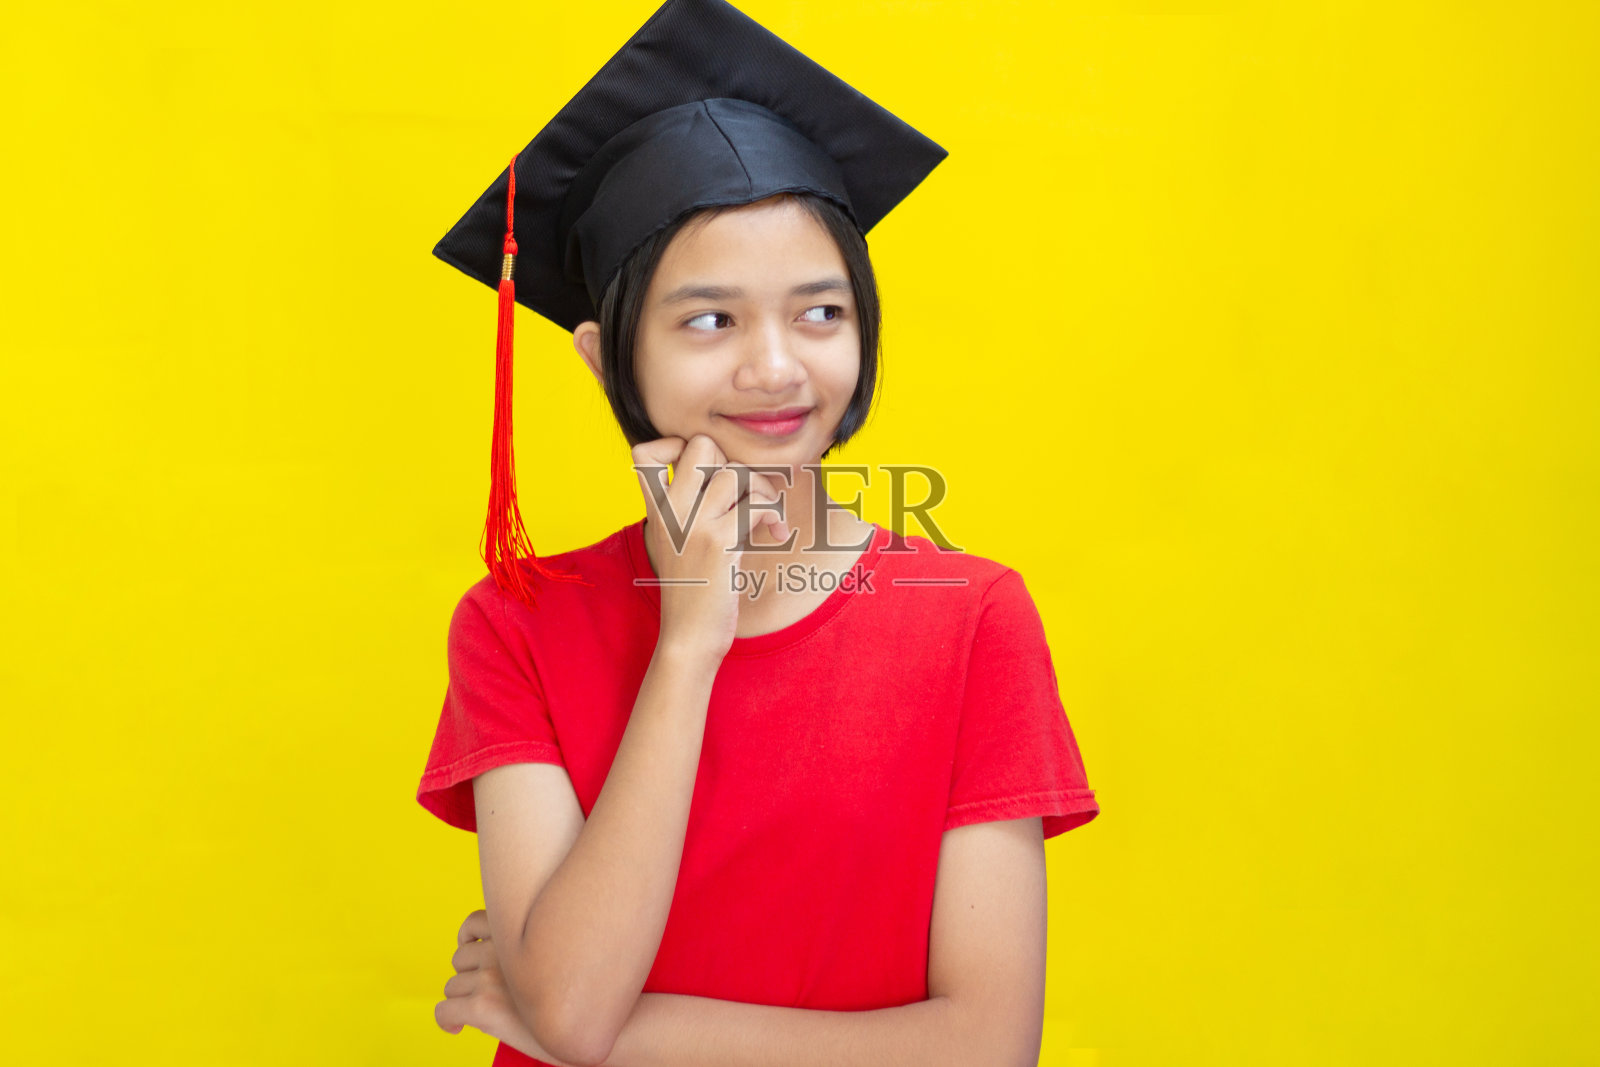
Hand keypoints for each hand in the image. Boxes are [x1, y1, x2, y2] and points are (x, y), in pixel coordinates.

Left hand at [435, 908, 582, 1065]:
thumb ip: (534, 942)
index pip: (472, 922)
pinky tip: (456, 1029)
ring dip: (461, 998)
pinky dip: (446, 1021)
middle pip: (459, 957)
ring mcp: (491, 976)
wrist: (606, 1024)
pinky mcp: (484, 1006)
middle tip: (482, 991)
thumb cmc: (590, 992)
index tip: (472, 950)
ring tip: (476, 1012)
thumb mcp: (563, 951)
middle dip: (467, 974)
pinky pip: (445, 1012)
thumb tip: (511, 947)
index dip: (467, 938)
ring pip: (452, 985)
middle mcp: (502, 948)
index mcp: (520, 930)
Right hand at [632, 434, 790, 659]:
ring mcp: (692, 525)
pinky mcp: (718, 543)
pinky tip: (776, 535)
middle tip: (743, 495)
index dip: (676, 446)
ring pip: (736, 472)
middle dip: (732, 462)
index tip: (705, 471)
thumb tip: (734, 473)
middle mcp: (669, 512)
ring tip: (767, 518)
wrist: (689, 637)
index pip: (644, 451)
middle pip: (702, 445)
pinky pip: (756, 504)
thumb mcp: (681, 543)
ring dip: (762, 491)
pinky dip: (775, 515)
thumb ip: (694, 507)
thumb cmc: (694, 591)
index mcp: (656, 511)